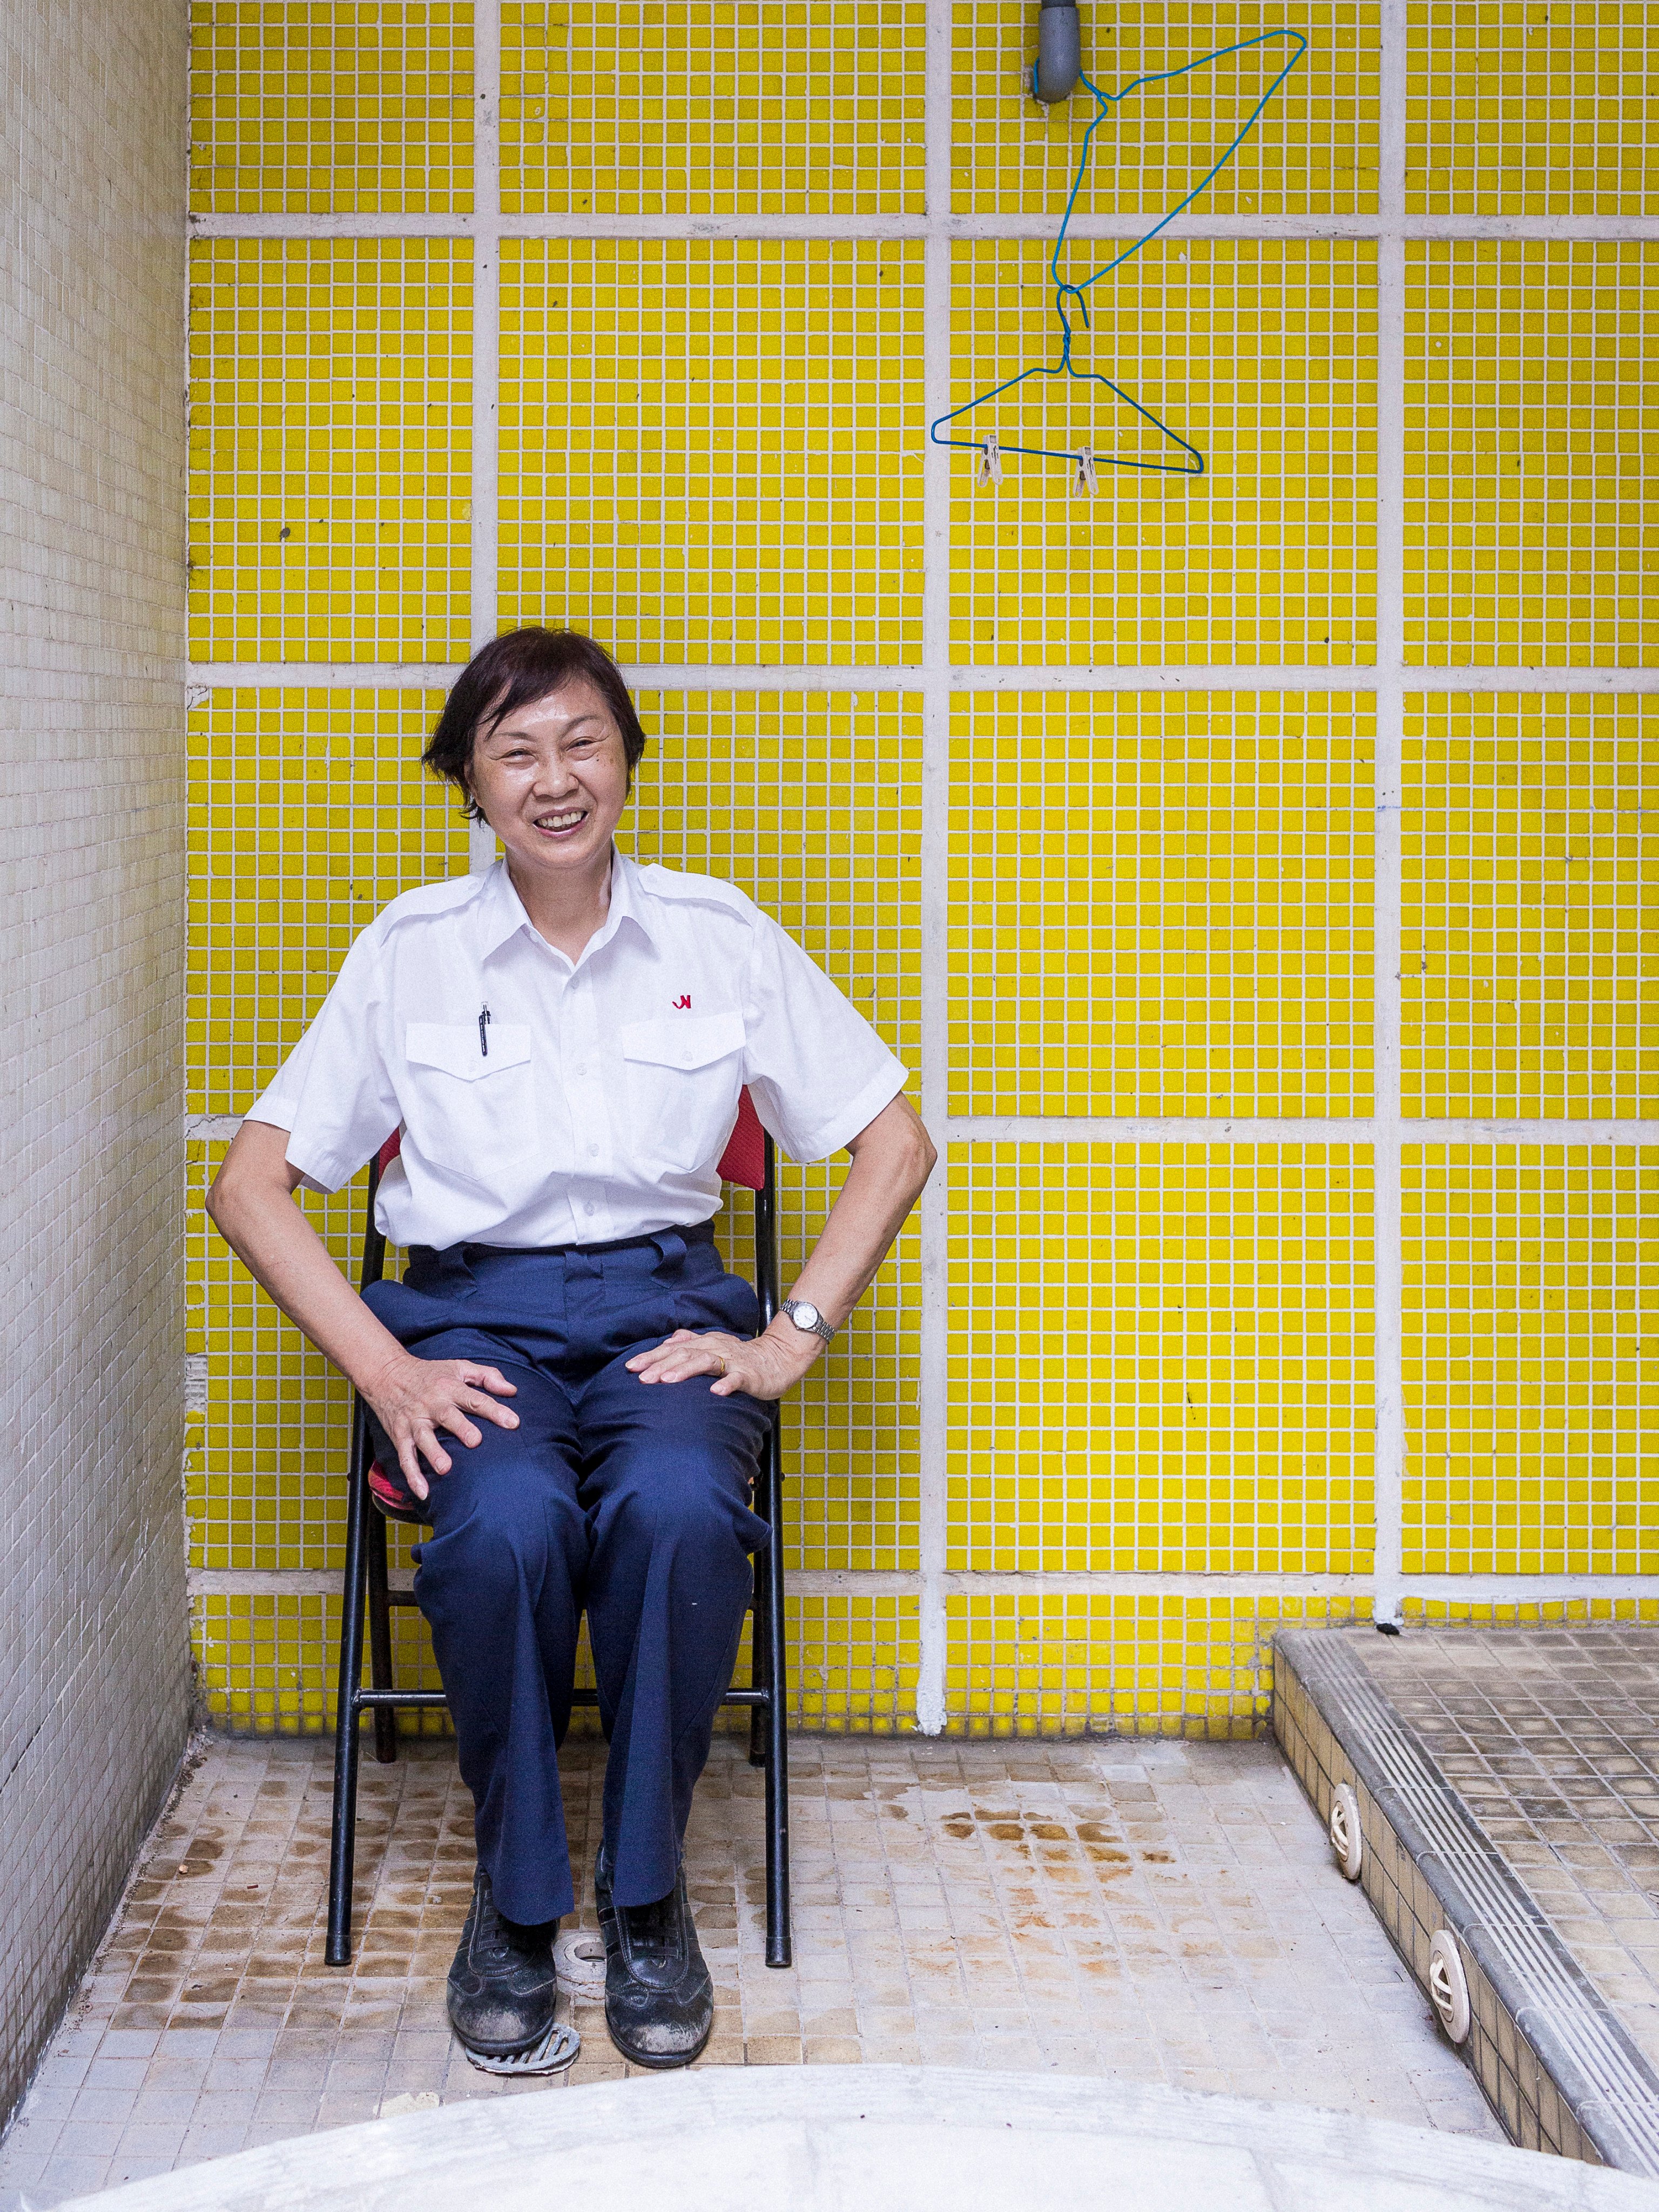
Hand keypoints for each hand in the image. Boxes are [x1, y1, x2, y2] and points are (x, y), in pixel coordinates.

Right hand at [361, 1353, 518, 1500]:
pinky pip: (405, 1457)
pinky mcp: (400, 1435)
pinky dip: (412, 1475)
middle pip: (448, 1416)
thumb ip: (487, 1376)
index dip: (494, 1410)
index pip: (475, 1399)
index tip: (513, 1423)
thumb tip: (512, 1390)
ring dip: (433, 1453)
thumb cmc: (431, 1373)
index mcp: (450, 1387)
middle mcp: (432, 1404)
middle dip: (461, 1428)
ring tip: (445, 1469)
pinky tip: (423, 1492)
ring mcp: (414, 1421)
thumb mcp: (459, 1367)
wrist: (386, 1374)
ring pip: (423, 1438)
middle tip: (475, 1442)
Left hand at [625, 1322, 818, 1401]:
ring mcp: (732, 1360)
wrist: (778, 1358)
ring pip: (705, 1362)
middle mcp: (714, 1347)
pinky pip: (736, 1378)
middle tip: (642, 1379)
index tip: (630, 1367)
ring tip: (667, 1381)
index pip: (672, 1349)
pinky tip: (715, 1392)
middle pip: (684, 1354)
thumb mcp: (712, 1346)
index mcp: (704, 1343)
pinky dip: (726, 1384)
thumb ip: (689, 1344)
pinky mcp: (749, 1374)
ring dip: (685, 1371)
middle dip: (661, 1365)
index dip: (651, 1357)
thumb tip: (665, 1343)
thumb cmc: (741, 1357)